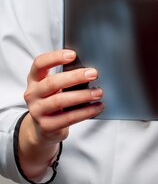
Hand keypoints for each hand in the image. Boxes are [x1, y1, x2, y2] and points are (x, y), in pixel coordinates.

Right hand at [19, 49, 103, 179]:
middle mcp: (32, 94)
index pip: (39, 64)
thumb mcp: (54, 88)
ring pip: (60, 101)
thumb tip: (89, 70)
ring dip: (82, 96)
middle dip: (75, 77)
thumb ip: (65, 78)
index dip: (54, 57)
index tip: (73, 54)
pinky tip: (98, 107)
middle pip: (52, 83)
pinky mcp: (47, 125)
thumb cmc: (53, 102)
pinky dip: (86, 112)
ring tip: (99, 92)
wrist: (43, 128)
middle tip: (93, 74)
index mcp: (34, 80)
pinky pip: (68, 118)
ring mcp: (37, 110)